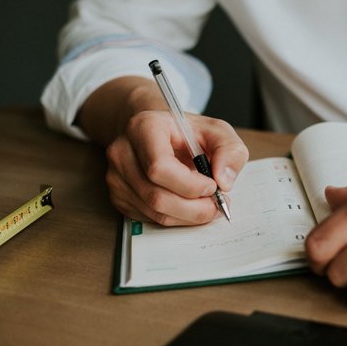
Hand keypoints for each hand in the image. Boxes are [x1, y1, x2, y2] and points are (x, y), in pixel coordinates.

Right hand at [105, 109, 247, 225]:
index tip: (212, 185)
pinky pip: (149, 218)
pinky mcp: (119, 196)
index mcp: (144, 128)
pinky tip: (189, 206)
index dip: (190, 185)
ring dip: (188, 216)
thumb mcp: (217, 131)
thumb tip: (224, 180)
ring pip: (154, 212)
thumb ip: (230, 151)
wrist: (158, 132)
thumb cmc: (187, 132)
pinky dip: (176, 218)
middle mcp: (123, 152)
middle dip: (194, 208)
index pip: (159, 167)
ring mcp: (117, 176)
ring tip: (207, 205)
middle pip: (156, 196)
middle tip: (216, 204)